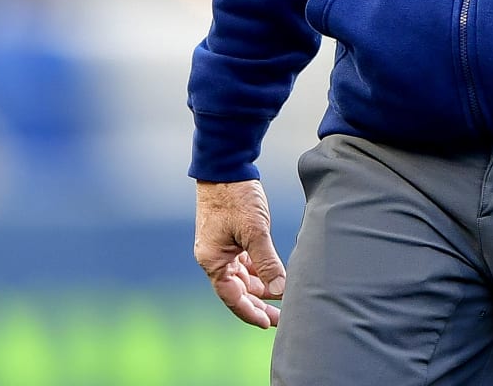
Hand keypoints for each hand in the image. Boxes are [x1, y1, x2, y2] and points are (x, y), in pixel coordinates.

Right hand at [195, 179, 286, 328]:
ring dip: (259, 287)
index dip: (250, 312)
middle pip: (237, 290)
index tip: (268, 324)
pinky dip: (258, 271)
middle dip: (257, 303)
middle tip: (279, 317)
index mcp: (213, 260)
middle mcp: (214, 257)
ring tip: (280, 298)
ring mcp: (221, 247)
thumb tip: (280, 289)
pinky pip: (243, 262)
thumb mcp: (255, 230)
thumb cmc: (235, 197)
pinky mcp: (229, 236)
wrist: (225, 167)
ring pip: (242, 277)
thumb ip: (267, 262)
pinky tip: (272, 277)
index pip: (232, 297)